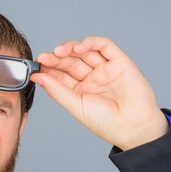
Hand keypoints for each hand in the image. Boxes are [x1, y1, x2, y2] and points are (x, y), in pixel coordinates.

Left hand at [31, 36, 167, 150]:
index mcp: (81, 90)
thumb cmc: (107, 123)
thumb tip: (37, 77)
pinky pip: (104, 46)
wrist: (134, 128)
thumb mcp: (77, 106)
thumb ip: (57, 90)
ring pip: (86, 51)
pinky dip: (90, 43)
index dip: (49, 69)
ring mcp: (106, 69)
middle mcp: (93, 78)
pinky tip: (78, 48)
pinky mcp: (120, 61)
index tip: (36, 66)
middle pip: (71, 61)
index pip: (62, 75)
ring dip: (71, 48)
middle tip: (44, 57)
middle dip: (57, 58)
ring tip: (58, 52)